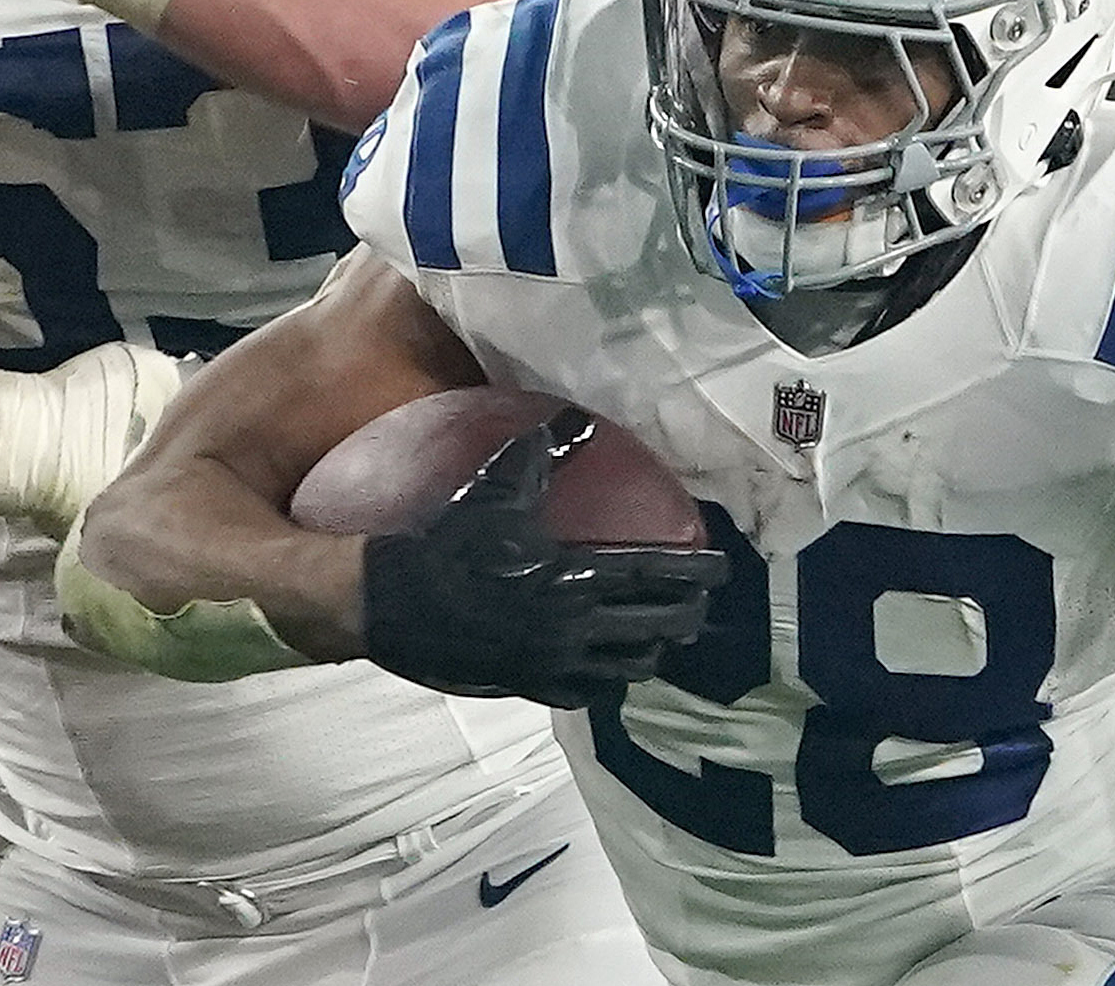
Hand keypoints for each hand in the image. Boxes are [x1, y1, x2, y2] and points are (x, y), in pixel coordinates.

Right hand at [361, 405, 729, 708]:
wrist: (392, 601)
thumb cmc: (448, 540)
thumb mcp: (497, 488)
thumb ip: (543, 454)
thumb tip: (576, 421)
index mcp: (574, 575)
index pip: (656, 575)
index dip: (696, 572)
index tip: (722, 568)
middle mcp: (573, 625)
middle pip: (656, 627)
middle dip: (687, 615)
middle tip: (700, 603)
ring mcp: (553, 662)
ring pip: (629, 667)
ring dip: (653, 650)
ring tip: (664, 636)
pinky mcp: (530, 686)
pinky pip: (587, 692)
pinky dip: (608, 680)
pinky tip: (611, 668)